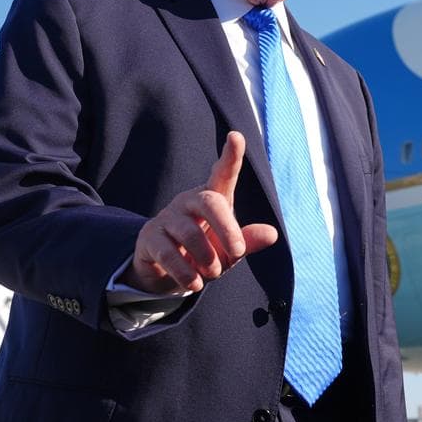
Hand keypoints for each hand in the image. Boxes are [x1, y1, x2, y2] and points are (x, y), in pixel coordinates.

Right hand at [121, 132, 277, 293]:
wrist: (167, 272)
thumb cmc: (205, 252)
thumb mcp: (229, 250)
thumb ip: (247, 241)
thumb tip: (272, 234)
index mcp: (212, 199)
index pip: (222, 174)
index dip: (231, 156)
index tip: (236, 137)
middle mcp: (189, 202)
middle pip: (210, 201)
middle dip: (227, 228)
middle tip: (237, 252)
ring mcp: (167, 218)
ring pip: (190, 233)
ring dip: (207, 260)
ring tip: (212, 274)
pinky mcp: (150, 238)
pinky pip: (168, 253)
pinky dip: (186, 273)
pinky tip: (194, 284)